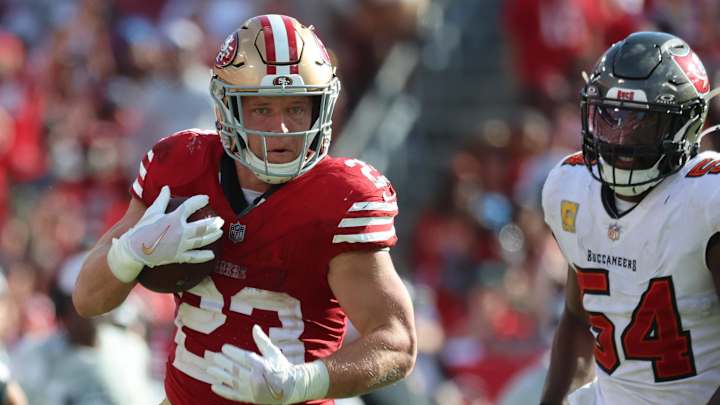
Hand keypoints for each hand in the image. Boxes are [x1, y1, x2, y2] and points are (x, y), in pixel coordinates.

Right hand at [107, 185, 224, 281]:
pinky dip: (204, 256)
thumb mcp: (151, 212)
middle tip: (220, 220)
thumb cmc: (142, 229)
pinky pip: (194, 257)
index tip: (206, 199)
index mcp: (173, 218)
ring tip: (220, 232)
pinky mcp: (178, 256)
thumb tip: (167, 187)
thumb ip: (162, 200)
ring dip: (212, 236)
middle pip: (202, 226)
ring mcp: (180, 245)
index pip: (190, 206)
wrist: (133, 250)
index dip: (199, 200)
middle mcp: (179, 231)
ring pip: (201, 240)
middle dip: (213, 222)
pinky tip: (212, 255)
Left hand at [207, 325, 328, 403]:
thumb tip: (254, 327)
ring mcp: (252, 389)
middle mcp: (255, 378)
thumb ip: (262, 341)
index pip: (243, 357)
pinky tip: (214, 386)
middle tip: (213, 356)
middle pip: (235, 368)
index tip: (223, 348)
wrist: (290, 388)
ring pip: (232, 381)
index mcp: (262, 365)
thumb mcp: (273, 352)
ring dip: (219, 375)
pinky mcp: (250, 398)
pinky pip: (234, 395)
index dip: (232, 352)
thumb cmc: (282, 368)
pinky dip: (223, 391)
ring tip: (210, 369)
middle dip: (222, 362)